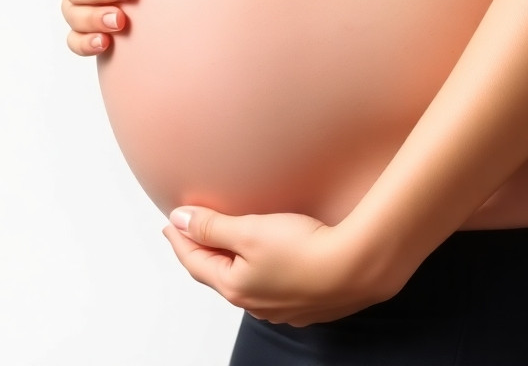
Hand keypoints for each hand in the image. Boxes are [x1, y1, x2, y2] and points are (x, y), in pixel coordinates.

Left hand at [162, 206, 402, 326]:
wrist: (356, 267)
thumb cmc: (304, 250)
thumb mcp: (250, 230)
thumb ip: (212, 226)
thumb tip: (179, 220)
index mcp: (236, 287)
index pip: (196, 261)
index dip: (181, 239)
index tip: (171, 223)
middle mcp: (255, 303)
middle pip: (218, 274)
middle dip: (202, 252)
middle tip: (191, 234)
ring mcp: (282, 307)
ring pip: (245, 282)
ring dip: (231, 262)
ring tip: (226, 245)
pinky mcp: (306, 301)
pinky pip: (271, 285)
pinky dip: (259, 269)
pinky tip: (268, 260)